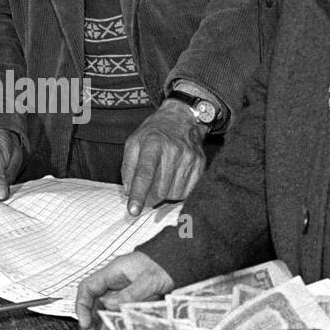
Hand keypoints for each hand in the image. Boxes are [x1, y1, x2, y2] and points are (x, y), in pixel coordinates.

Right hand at [75, 251, 172, 329]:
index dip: (82, 305)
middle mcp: (116, 283)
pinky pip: (120, 314)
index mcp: (113, 272)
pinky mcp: (134, 301)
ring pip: (106, 310)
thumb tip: (108, 305)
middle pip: (94, 302)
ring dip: (103, 325)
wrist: (180, 264)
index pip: (88, 288)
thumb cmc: (165, 265)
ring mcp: (124, 292)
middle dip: (90, 319)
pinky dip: (116, 324)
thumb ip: (128, 294)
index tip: (85, 322)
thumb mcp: (147, 280)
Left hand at [120, 101, 206, 215]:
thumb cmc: (155, 132)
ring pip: (173, 194)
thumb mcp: (134, 141)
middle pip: (160, 189)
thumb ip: (128, 167)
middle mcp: (174, 151)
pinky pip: (187, 192)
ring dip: (164, 194)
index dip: (138, 194)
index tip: (133, 211)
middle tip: (147, 188)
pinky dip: (177, 192)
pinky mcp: (201, 165)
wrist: (182, 118)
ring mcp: (190, 159)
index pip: (145, 174)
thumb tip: (128, 192)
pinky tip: (173, 179)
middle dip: (150, 195)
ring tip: (162, 177)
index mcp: (153, 144)